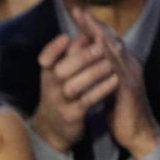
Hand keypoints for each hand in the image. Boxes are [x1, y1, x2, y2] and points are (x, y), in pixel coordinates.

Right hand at [32, 29, 117, 153]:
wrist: (54, 128)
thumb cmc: (61, 94)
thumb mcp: (58, 75)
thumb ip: (70, 56)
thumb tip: (87, 32)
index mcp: (47, 73)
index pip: (44, 58)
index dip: (53, 48)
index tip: (67, 37)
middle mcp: (50, 86)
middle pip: (61, 70)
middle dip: (81, 57)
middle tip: (101, 46)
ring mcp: (60, 102)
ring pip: (73, 85)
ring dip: (93, 73)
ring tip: (110, 63)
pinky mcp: (71, 115)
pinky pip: (86, 101)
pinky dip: (100, 90)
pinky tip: (114, 81)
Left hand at [71, 9, 159, 159]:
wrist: (137, 134)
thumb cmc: (121, 113)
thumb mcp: (107, 90)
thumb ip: (100, 76)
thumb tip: (86, 66)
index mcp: (122, 67)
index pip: (106, 43)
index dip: (93, 29)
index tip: (78, 15)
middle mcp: (128, 66)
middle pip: (111, 39)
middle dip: (94, 24)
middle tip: (80, 10)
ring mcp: (130, 74)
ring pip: (114, 48)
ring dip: (99, 32)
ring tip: (86, 19)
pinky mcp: (129, 86)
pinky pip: (117, 65)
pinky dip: (106, 52)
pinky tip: (96, 43)